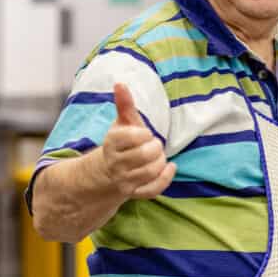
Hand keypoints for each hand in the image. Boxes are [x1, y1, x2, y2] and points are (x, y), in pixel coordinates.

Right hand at [101, 83, 175, 199]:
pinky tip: (170, 168)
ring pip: (150, 172)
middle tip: (154, 145)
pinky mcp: (133, 193)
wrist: (107, 171)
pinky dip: (165, 179)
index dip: (144, 134)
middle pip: (144, 155)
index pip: (132, 137)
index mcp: (112, 143)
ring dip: (161, 162)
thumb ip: (124, 104)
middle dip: (155, 148)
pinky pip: (152, 190)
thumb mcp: (122, 122)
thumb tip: (120, 83)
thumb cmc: (120, 143)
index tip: (145, 133)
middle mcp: (116, 163)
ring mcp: (124, 180)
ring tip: (159, 156)